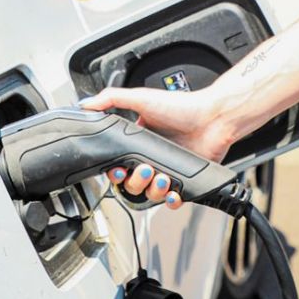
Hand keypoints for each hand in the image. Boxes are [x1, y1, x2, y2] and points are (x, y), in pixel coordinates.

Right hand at [80, 85, 229, 209]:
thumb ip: (111, 99)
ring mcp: (168, 170)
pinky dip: (170, 200)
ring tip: (162, 176)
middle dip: (134, 181)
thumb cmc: (181, 106)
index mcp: (139, 141)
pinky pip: (172, 200)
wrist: (213, 118)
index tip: (117, 170)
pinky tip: (172, 192)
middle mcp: (152, 157)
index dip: (115, 172)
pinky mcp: (185, 182)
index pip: (118, 164)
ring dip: (153, 190)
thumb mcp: (141, 98)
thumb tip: (85, 104)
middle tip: (144, 169)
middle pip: (132, 183)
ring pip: (150, 194)